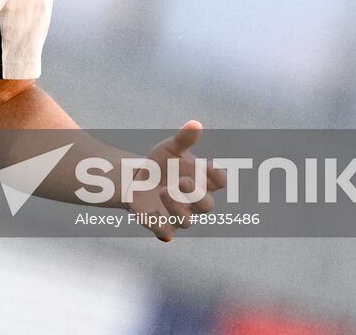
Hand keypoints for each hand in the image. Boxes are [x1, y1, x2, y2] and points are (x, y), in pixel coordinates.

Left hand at [125, 120, 226, 242]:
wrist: (136, 178)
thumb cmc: (162, 164)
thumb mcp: (170, 148)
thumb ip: (184, 139)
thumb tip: (195, 124)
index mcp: (202, 181)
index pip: (219, 181)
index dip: (217, 175)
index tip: (207, 165)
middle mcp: (194, 201)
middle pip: (207, 205)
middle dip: (196, 194)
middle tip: (182, 181)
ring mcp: (178, 215)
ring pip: (187, 221)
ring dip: (177, 207)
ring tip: (162, 190)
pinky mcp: (160, 224)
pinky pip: (165, 232)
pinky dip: (161, 226)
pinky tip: (153, 214)